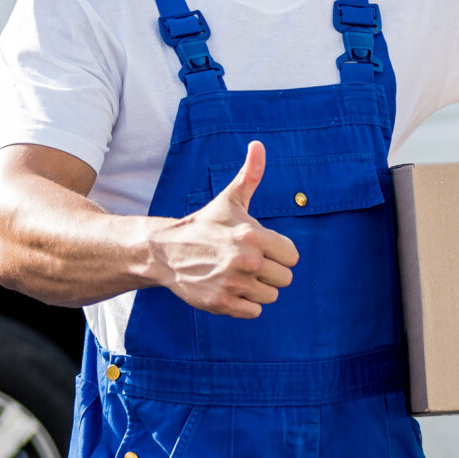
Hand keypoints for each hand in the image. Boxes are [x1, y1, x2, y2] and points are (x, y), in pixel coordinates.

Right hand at [151, 141, 299, 317]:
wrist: (166, 251)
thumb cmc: (205, 225)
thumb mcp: (229, 200)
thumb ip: (250, 175)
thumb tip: (258, 145)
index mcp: (253, 235)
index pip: (292, 256)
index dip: (279, 253)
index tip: (260, 248)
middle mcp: (245, 261)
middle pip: (285, 278)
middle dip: (270, 272)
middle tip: (248, 263)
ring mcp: (233, 284)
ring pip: (270, 296)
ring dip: (257, 289)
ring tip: (237, 275)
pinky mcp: (221, 304)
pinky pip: (254, 312)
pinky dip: (245, 305)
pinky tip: (230, 289)